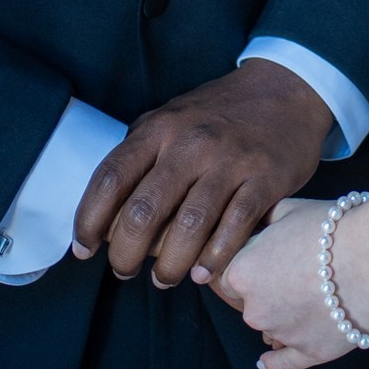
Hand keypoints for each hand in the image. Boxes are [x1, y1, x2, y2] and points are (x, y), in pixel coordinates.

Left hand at [72, 62, 331, 289]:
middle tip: (125, 271)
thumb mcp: (171, 119)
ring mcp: (230, 160)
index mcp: (160, 128)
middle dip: (126, 254)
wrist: (286, 90)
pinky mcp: (265, 178)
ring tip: (164, 279)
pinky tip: (204, 274)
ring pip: (189, 226)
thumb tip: (106, 210)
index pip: (110, 177)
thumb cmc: (218, 114)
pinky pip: (234, 227)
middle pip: (144, 210)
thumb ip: (141, 155)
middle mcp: (190, 142)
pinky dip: (215, 258)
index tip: (83, 249)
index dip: (89, 219)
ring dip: (170, 265)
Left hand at [216, 195, 368, 368]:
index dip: (244, 263)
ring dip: (280, 314)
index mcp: (241, 273)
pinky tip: (266, 361)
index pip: (224, 275)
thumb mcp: (285, 209)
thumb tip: (253, 228)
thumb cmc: (331, 228)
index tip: (263, 255)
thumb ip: (259, 223)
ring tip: (307, 293)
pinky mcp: (310, 353)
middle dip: (263, 289)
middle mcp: (254, 310)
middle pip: (247, 303)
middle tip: (292, 269)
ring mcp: (281, 334)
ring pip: (269, 327)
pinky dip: (274, 362)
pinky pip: (283, 364)